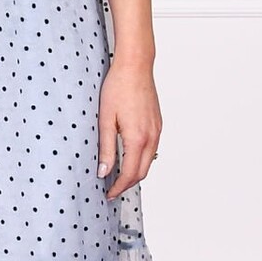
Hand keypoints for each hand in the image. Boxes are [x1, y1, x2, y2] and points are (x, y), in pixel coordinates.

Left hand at [96, 58, 161, 200]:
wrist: (135, 66)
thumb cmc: (118, 88)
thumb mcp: (105, 119)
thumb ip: (106, 149)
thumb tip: (103, 172)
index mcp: (137, 138)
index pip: (130, 174)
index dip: (119, 187)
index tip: (108, 194)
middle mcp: (151, 137)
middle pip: (142, 172)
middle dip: (127, 184)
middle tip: (111, 189)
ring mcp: (157, 130)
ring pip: (149, 161)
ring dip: (135, 172)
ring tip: (118, 176)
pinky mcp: (158, 124)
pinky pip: (152, 149)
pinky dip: (142, 159)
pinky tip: (129, 157)